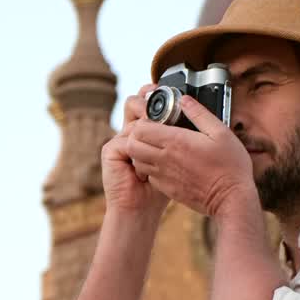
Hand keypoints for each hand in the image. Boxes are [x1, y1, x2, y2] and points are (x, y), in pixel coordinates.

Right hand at [101, 84, 171, 219]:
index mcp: (147, 132)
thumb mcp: (177, 159)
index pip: (146, 103)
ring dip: (147, 128)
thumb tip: (188, 109)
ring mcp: (120, 141)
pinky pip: (125, 139)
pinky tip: (145, 161)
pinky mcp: (111, 151)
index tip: (162, 89)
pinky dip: (137, 148)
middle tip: (160, 106)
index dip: (153, 95)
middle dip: (147, 102)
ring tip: (158, 136)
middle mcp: (131, 133)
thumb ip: (180, 136)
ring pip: (133, 121)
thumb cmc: (161, 188)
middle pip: (135, 103)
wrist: (141, 210)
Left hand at [126, 96, 259, 218]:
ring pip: (137, 161)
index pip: (140, 128)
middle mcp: (165, 159)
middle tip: (152, 132)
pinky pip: (149, 175)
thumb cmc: (230, 166)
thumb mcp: (221, 132)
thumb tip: (184, 100)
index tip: (156, 119)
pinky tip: (167, 164)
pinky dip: (151, 168)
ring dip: (142, 152)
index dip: (144, 120)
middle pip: (132, 144)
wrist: (230, 200)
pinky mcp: (167, 189)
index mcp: (176, 142)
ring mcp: (164, 176)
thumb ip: (200, 113)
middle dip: (137, 135)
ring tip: (158, 147)